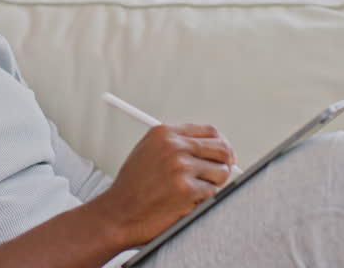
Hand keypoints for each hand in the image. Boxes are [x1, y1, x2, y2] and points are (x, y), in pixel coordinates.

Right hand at [93, 124, 236, 246]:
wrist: (118, 213)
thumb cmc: (132, 187)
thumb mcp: (147, 151)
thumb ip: (175, 143)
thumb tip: (208, 147)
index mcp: (164, 133)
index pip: (209, 131)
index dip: (221, 143)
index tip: (225, 154)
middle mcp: (173, 146)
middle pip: (221, 148)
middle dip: (225, 163)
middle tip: (220, 173)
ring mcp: (180, 167)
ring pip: (221, 172)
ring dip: (213, 184)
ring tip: (194, 191)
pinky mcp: (187, 189)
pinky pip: (212, 192)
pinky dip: (203, 199)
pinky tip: (186, 201)